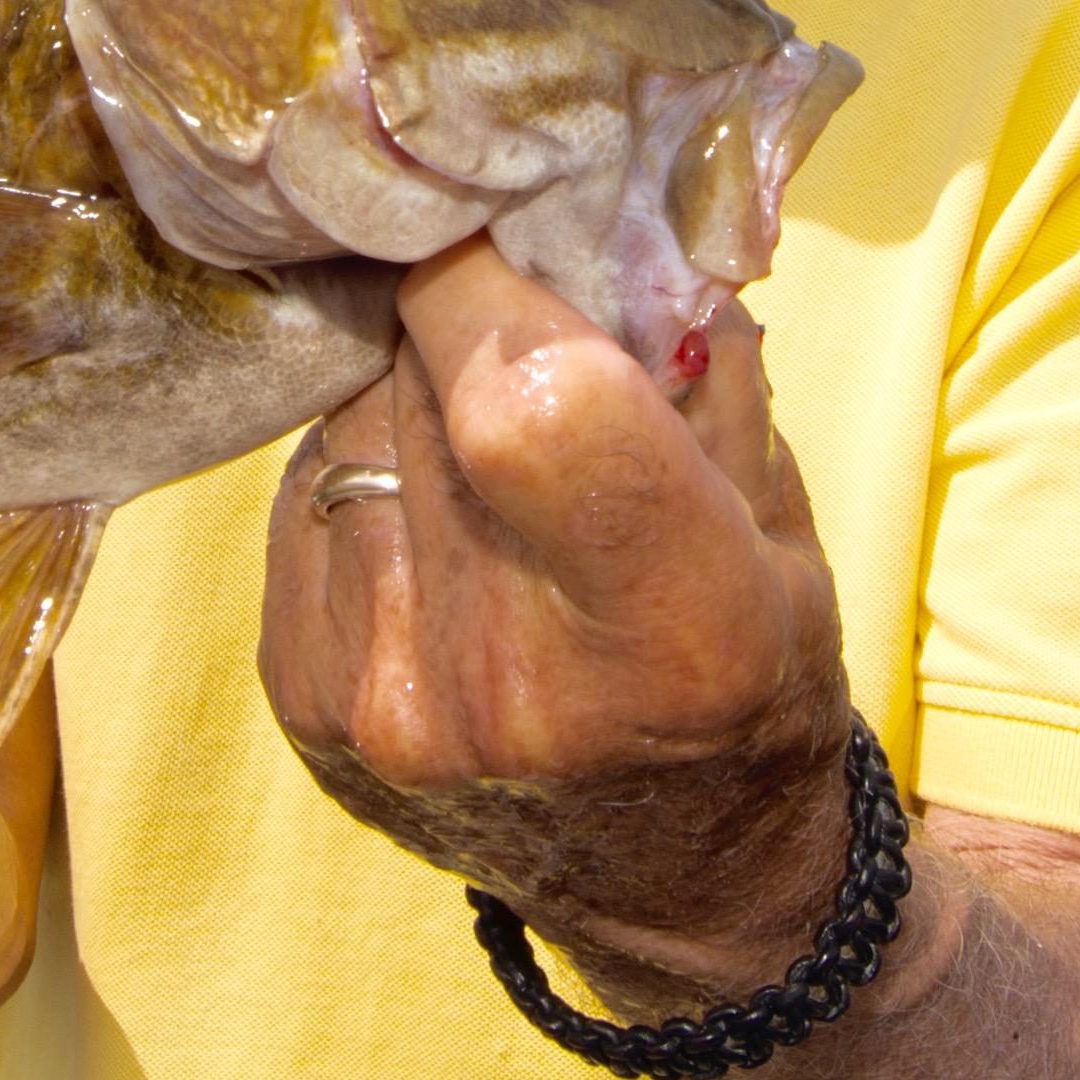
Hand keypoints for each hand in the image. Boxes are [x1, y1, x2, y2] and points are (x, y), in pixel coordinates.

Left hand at [258, 238, 854, 985]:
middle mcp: (508, 686)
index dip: (489, 280)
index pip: (525, 399)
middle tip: (496, 302)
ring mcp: (384, 703)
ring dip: (401, 386)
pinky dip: (358, 465)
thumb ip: (697, 358)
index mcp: (671, 635)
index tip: (489, 221)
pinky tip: (422, 507)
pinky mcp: (300, 699)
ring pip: (345, 426)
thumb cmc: (751, 672)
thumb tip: (592, 192)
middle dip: (453, 312)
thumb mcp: (779, 517)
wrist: (679, 887)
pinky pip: (301, 494)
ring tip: (472, 429)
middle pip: (423, 390)